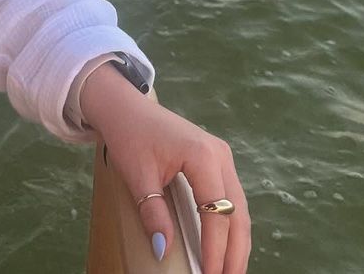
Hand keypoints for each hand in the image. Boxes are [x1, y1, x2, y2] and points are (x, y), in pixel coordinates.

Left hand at [82, 68, 250, 273]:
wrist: (124, 106)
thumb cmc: (129, 135)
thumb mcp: (137, 176)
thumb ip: (153, 213)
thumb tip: (163, 251)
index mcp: (202, 156)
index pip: (216, 213)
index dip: (214, 249)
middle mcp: (220, 155)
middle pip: (237, 212)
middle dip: (235, 252)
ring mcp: (221, 155)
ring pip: (239, 206)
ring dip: (237, 240)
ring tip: (230, 270)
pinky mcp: (216, 159)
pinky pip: (231, 197)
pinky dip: (231, 224)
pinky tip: (226, 245)